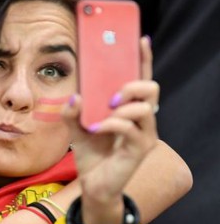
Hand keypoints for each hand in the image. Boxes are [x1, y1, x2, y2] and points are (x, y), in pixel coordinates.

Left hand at [63, 37, 158, 223]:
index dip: (143, 58)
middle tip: (111, 94)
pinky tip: (97, 128)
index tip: (139, 38)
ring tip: (103, 113)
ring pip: (145, 107)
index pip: (141, 78)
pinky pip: (130, 129)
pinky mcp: (139, 150)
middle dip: (132, 83)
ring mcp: (144, 135)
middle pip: (151, 88)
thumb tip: (74, 96)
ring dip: (122, 105)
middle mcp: (142, 119)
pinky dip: (111, 124)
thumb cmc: (90, 153)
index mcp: (128, 108)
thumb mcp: (74, 127)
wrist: (92, 185)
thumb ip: (71, 111)